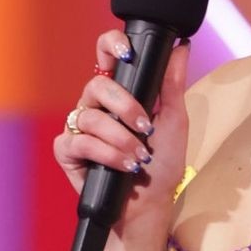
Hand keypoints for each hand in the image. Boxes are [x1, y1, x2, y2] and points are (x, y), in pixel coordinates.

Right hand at [52, 30, 190, 242]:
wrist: (149, 205)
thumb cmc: (162, 165)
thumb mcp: (175, 122)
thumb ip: (173, 84)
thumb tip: (182, 47)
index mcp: (119, 92)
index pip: (106, 55)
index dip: (111, 45)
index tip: (129, 54)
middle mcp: (96, 106)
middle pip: (97, 85)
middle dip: (125, 106)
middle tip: (145, 127)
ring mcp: (79, 127)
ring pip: (90, 116)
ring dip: (120, 139)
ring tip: (139, 157)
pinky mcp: (68, 151)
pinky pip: (79, 142)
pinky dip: (105, 154)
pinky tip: (123, 166)